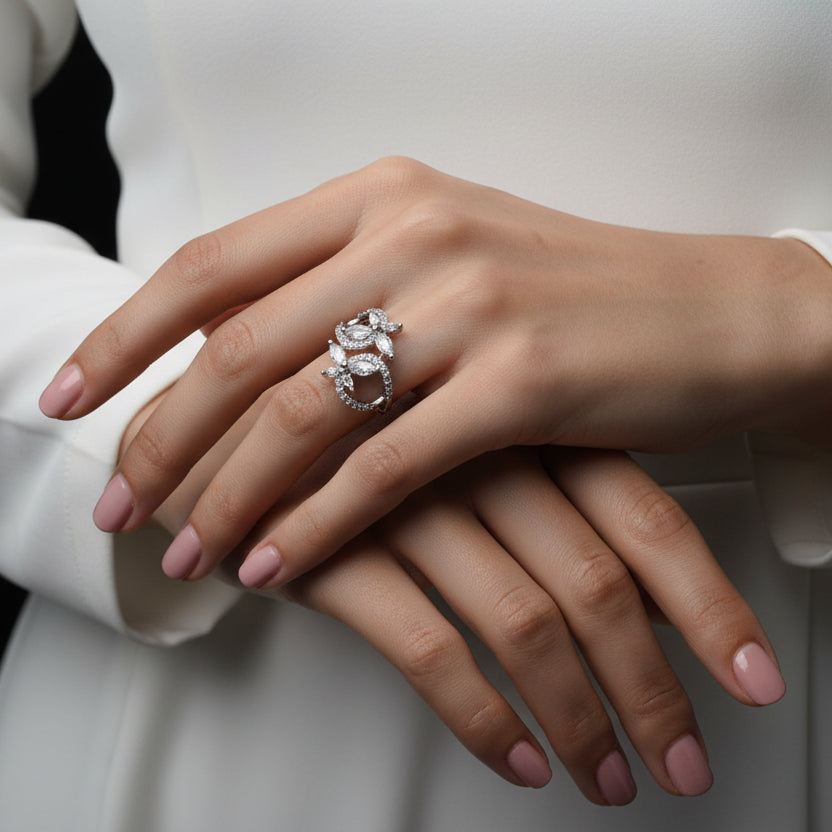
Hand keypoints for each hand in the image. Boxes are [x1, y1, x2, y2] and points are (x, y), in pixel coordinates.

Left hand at [39, 157, 831, 585]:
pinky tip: (274, 566)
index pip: (213, 262)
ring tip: (183, 551)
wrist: (709, 312)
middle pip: (239, 349)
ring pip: (301, 416)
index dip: (128, 335)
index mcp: (381, 196)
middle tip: (117, 502)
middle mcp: (413, 235)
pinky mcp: (520, 381)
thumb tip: (236, 358)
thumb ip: (344, 290)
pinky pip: (382, 469)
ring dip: (227, 495)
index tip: (74, 396)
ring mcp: (467, 304)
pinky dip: (314, 526)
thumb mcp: (445, 261)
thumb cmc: (573, 292)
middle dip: (159, 437)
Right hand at [231, 446, 783, 803]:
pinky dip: (481, 714)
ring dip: (577, 715)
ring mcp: (406, 500)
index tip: (751, 677)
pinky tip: (513, 758)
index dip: (706, 603)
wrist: (219, 398)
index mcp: (517, 415)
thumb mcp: (458, 424)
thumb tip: (635, 579)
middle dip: (652, 686)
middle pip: (596, 582)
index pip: (643, 513)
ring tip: (608, 780)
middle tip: (688, 763)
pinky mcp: (336, 548)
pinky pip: (427, 646)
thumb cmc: (352, 413)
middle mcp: (475, 455)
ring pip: (522, 620)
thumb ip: (543, 479)